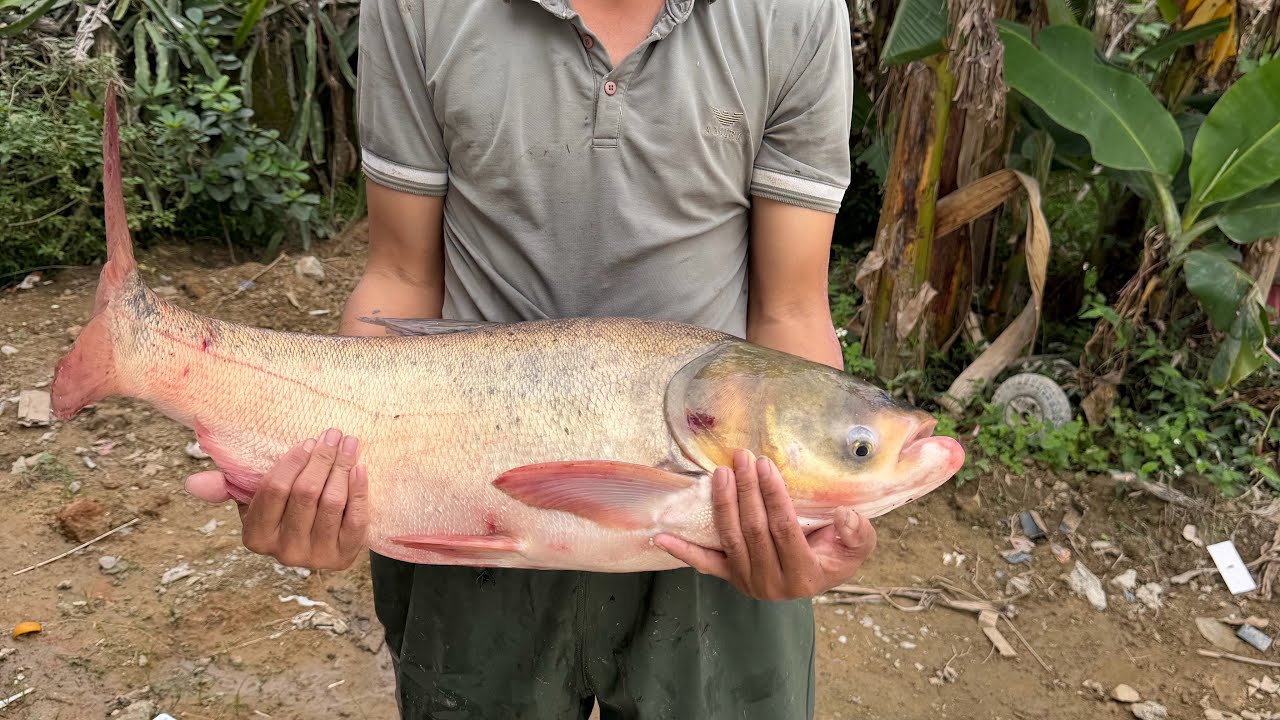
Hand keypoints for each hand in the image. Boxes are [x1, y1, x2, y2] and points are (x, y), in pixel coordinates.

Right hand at [184, 428, 369, 569]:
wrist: (321, 539)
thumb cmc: (284, 509)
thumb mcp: (253, 499)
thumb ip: (226, 487)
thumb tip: (192, 482)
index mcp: (256, 537)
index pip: (274, 491)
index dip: (292, 463)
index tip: (307, 442)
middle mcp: (284, 552)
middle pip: (306, 494)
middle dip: (321, 459)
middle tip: (333, 435)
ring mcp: (315, 557)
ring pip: (331, 503)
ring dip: (342, 468)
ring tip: (349, 444)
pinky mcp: (344, 557)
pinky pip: (355, 519)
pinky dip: (358, 491)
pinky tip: (359, 469)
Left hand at [654, 449, 875, 599]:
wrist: (821, 575)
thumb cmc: (838, 554)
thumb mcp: (859, 545)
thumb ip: (856, 532)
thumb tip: (844, 515)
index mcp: (804, 575)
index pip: (783, 528)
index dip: (773, 495)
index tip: (765, 464)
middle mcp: (772, 584)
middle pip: (753, 530)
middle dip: (746, 490)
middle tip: (741, 457)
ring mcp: (748, 582)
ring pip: (729, 539)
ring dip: (722, 503)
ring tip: (720, 472)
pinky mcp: (731, 578)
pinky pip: (705, 564)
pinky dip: (682, 551)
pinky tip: (661, 537)